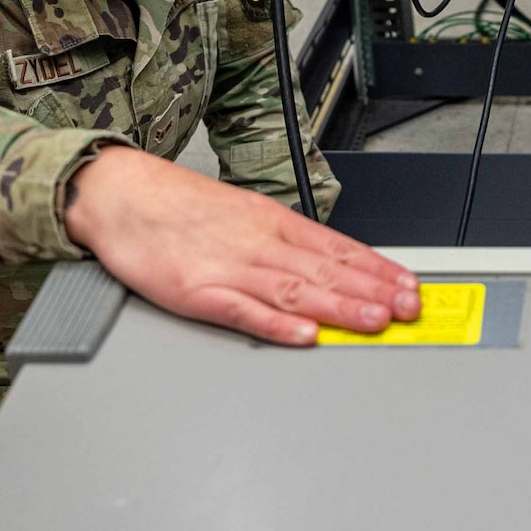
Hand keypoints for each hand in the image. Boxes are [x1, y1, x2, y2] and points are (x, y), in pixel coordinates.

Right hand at [65, 146, 419, 345]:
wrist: (120, 194)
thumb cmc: (180, 207)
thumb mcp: (244, 213)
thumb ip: (284, 243)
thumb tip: (330, 266)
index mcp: (272, 223)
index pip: (338, 248)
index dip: (377, 269)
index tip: (409, 285)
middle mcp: (259, 243)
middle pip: (325, 270)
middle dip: (372, 291)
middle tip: (410, 309)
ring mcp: (228, 268)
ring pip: (294, 290)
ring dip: (338, 307)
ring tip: (374, 321)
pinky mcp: (195, 292)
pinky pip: (242, 311)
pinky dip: (275, 325)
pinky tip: (303, 336)